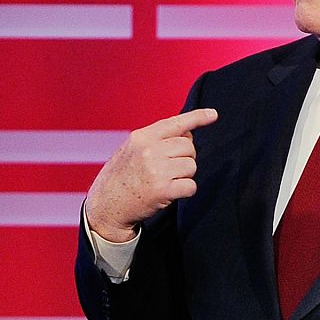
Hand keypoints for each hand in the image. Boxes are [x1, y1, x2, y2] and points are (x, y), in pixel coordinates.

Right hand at [85, 108, 218, 241]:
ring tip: (166, 180)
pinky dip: (185, 191)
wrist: (106, 205)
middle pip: (189, 147)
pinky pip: (191, 186)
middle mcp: (150, 150)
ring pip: (191, 166)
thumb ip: (156, 139)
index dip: (197, 117)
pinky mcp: (163, 190)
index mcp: (142, 137)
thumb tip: (188, 133)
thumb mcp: (132, 149)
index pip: (176, 123)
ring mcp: (157, 170)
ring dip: (184, 175)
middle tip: (169, 168)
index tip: (213, 115)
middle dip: (185, 157)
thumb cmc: (121, 176)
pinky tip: (170, 193)